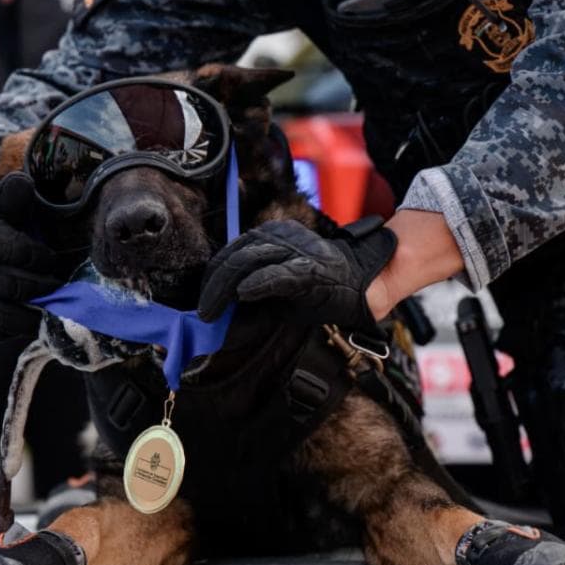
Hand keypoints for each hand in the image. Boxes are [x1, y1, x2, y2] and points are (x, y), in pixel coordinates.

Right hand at [0, 171, 63, 341]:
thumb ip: (12, 193)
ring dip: (26, 318)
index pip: (11, 250)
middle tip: (60, 289)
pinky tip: (25, 322)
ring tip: (48, 312)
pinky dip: (5, 332)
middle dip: (40, 289)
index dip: (40, 259)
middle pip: (5, 285)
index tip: (55, 261)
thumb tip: (23, 183)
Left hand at [197, 218, 396, 330]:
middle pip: (234, 256)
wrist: (362, 285)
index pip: (230, 253)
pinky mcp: (310, 268)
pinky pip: (279, 273)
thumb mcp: (276, 297)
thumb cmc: (318, 290)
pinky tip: (244, 293)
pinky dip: (259, 282)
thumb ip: (248, 305)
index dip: (211, 280)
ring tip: (210, 312)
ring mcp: (295, 250)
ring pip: (249, 261)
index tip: (202, 305)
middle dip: (212, 286)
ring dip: (224, 288)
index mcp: (269, 237)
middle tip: (203, 313)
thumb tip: (216, 327)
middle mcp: (278, 237)